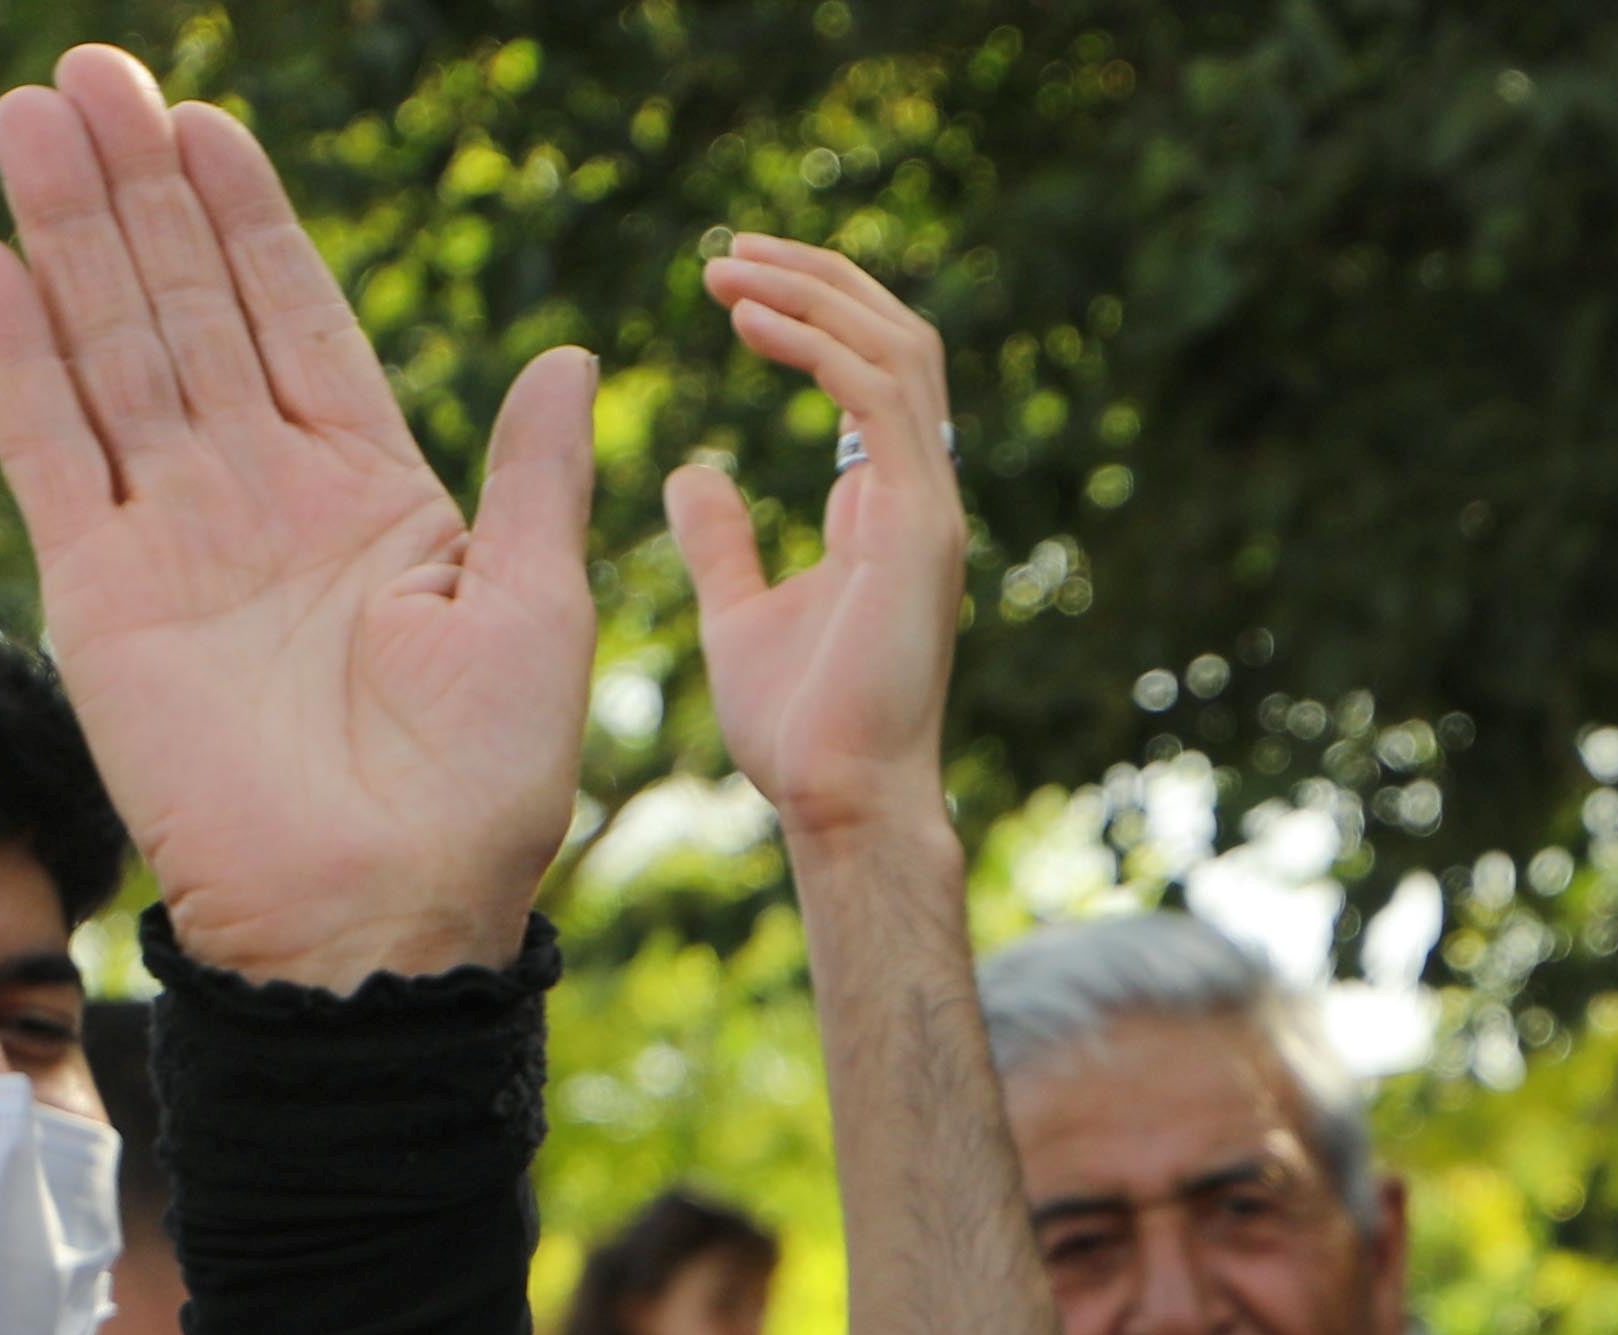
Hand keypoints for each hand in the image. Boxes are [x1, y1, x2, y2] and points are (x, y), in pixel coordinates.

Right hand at [0, 47, 594, 986]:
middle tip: (90, 73)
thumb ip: (533, 480)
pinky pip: (50, 457)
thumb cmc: (483, 794)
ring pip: (113, 353)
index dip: (249, 221)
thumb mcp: (538, 612)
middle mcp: (263, 501)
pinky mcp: (103, 600)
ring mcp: (176, 542)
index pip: (296, 320)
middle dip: (140, 191)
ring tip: (30, 120)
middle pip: (187, 309)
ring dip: (71, 237)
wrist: (383, 921)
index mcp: (373, 495)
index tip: (207, 120)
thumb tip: (571, 354)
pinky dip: (17, 363)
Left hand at [665, 238, 965, 848]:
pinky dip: (817, 346)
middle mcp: (918, 494)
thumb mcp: (738, 612)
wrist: (840, 799)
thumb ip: (721, 541)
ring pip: (894, 350)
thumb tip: (691, 474)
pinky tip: (749, 324)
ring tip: (726, 269)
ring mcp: (926, 506)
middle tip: (725, 251)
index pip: (872, 373)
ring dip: (811, 294)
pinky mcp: (916, 524)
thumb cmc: (799, 728)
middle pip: (894, 339)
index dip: (813, 315)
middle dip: (815, 279)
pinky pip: (877, 399)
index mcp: (887, 507)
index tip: (732, 287)